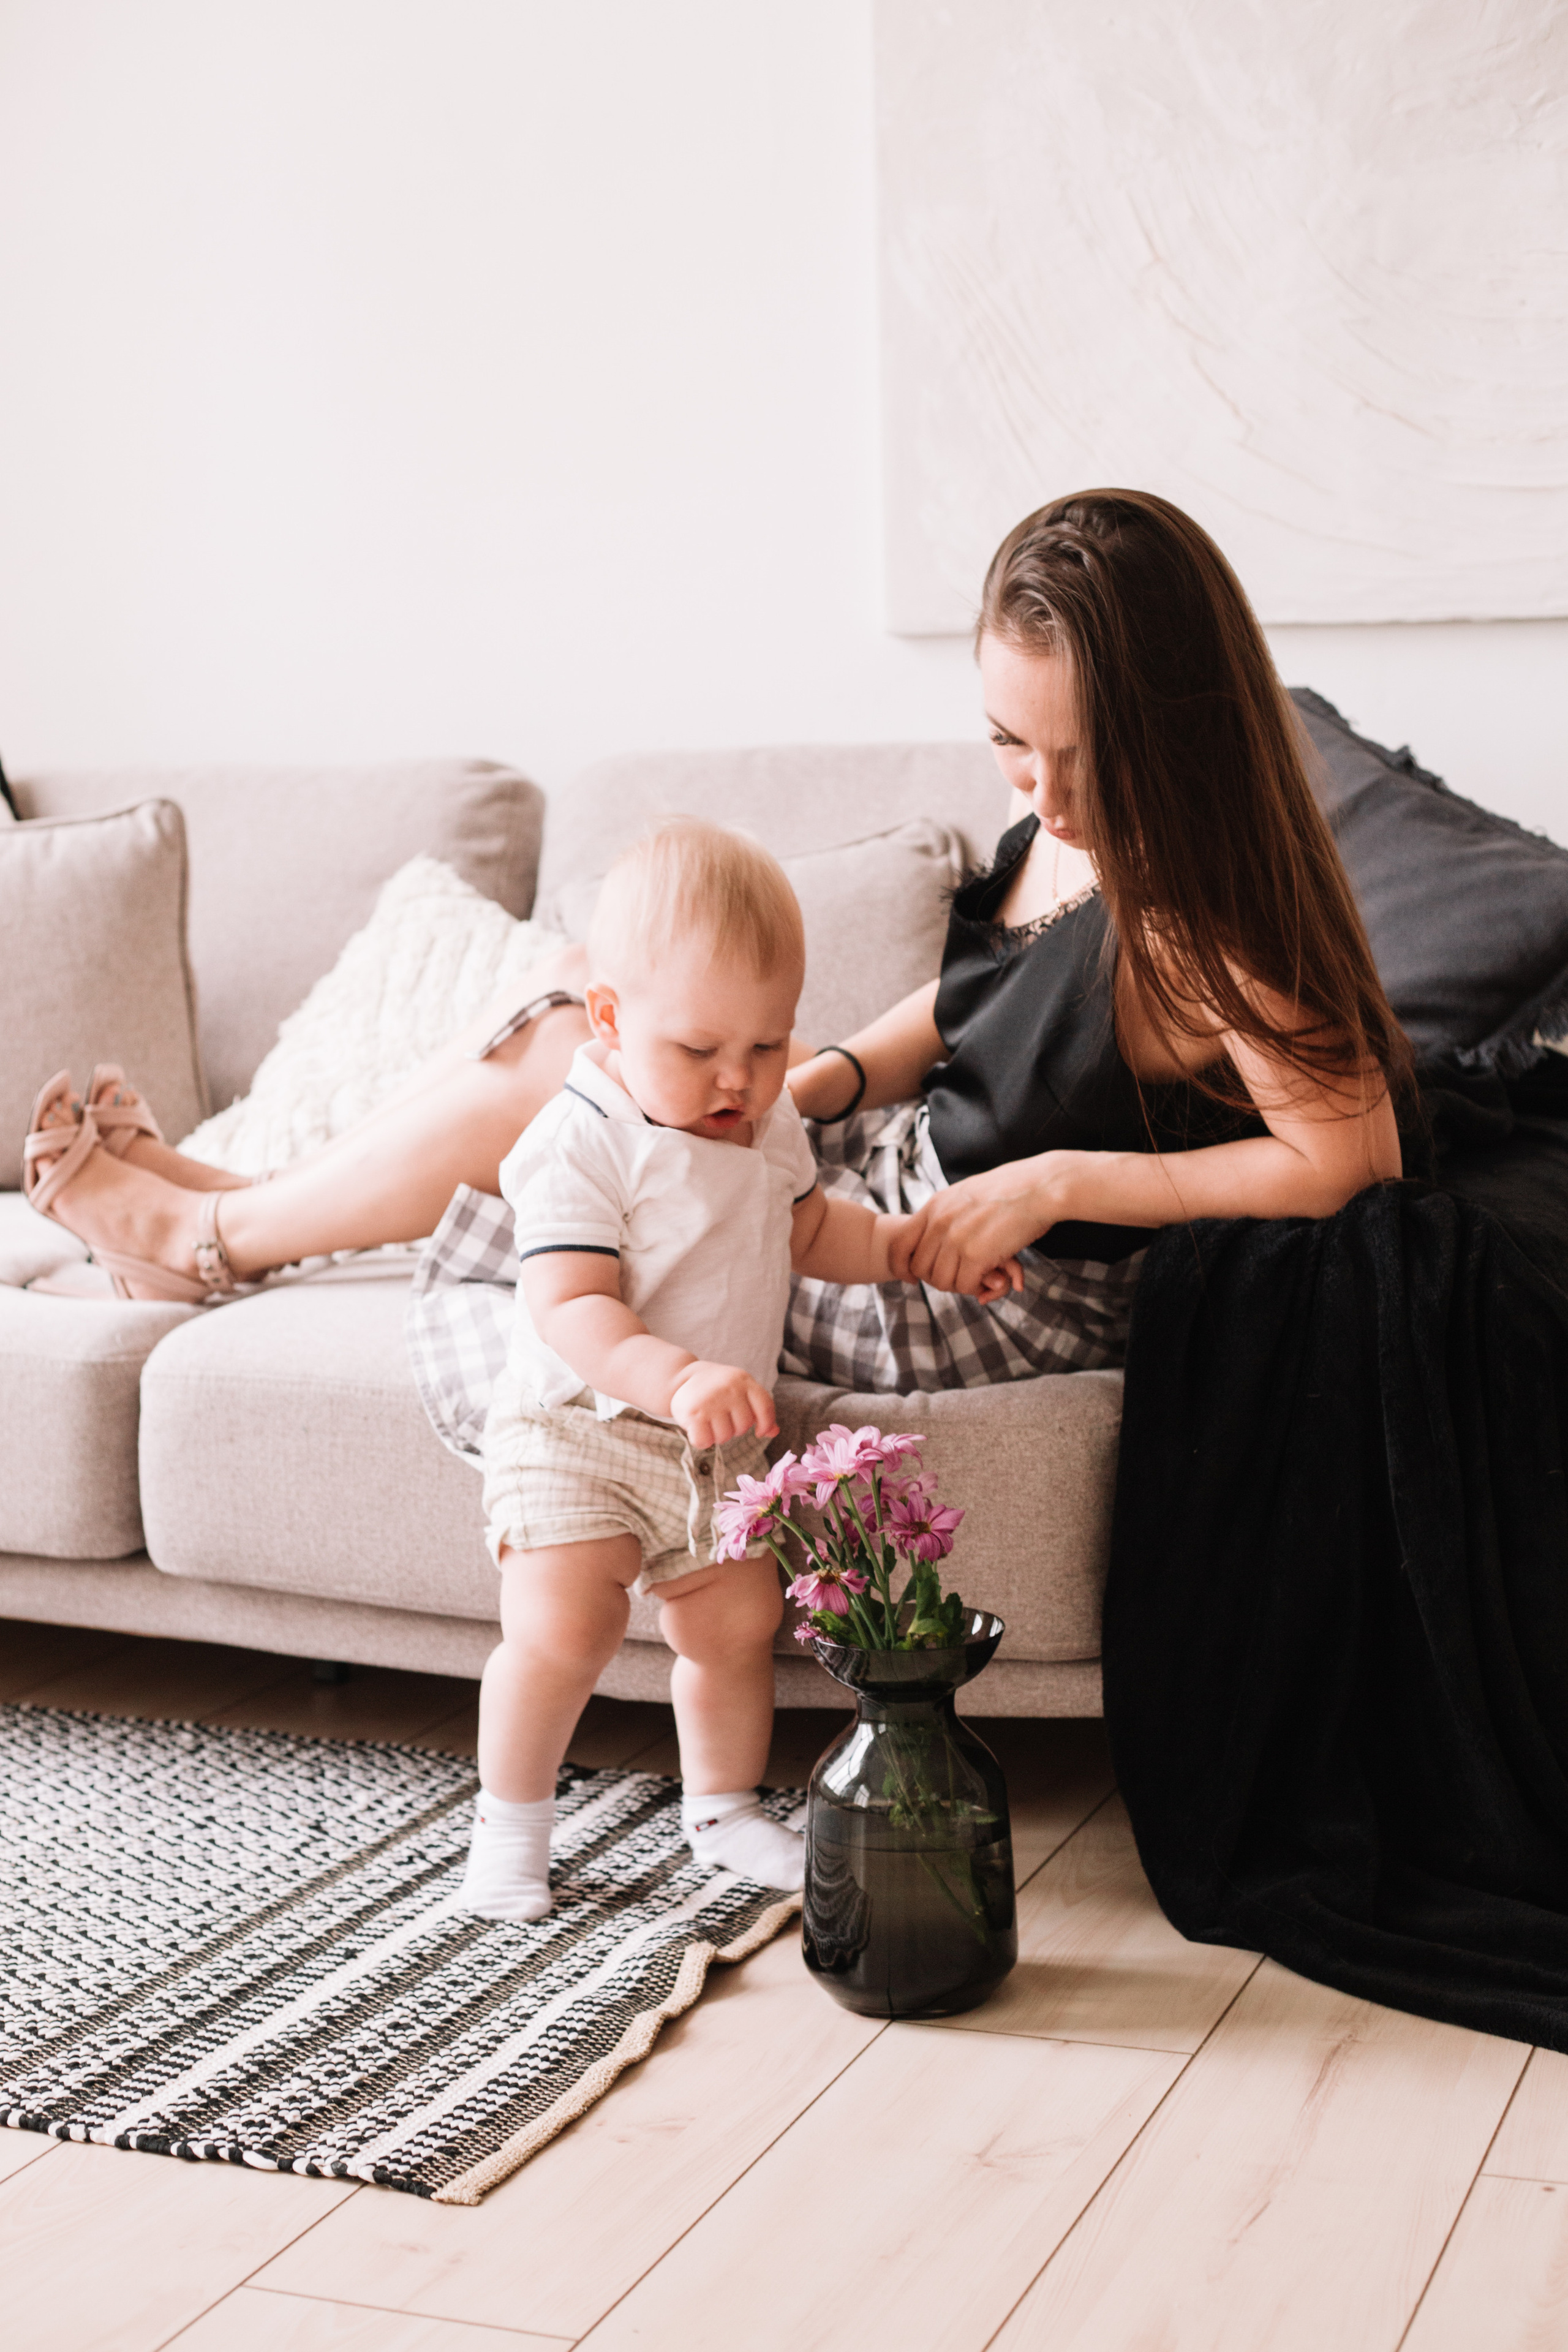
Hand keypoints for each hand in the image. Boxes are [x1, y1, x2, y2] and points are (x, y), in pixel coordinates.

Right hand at [668, 1361, 777, 1447]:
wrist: (683, 1377)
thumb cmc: (718, 1389)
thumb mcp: (741, 1390)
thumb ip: (758, 1409)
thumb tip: (774, 1432)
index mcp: (744, 1380)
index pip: (765, 1407)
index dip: (766, 1424)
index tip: (759, 1432)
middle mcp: (729, 1388)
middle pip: (743, 1427)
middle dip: (733, 1428)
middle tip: (720, 1416)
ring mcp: (711, 1400)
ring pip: (724, 1437)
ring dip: (716, 1435)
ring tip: (708, 1419)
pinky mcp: (694, 1413)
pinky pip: (704, 1442)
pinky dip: (701, 1440)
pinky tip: (697, 1428)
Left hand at [887, 1161, 1061, 1296]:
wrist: (1041, 1187)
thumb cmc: (1012, 1190)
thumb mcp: (966, 1194)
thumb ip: (948, 1215)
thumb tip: (940, 1237)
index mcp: (934, 1206)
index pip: (899, 1244)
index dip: (902, 1267)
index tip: (913, 1278)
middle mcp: (939, 1222)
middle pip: (920, 1269)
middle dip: (939, 1279)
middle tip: (962, 1277)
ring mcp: (956, 1239)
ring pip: (941, 1281)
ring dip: (960, 1285)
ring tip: (980, 1277)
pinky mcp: (976, 1254)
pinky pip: (964, 1285)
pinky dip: (977, 1288)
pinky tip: (992, 1279)